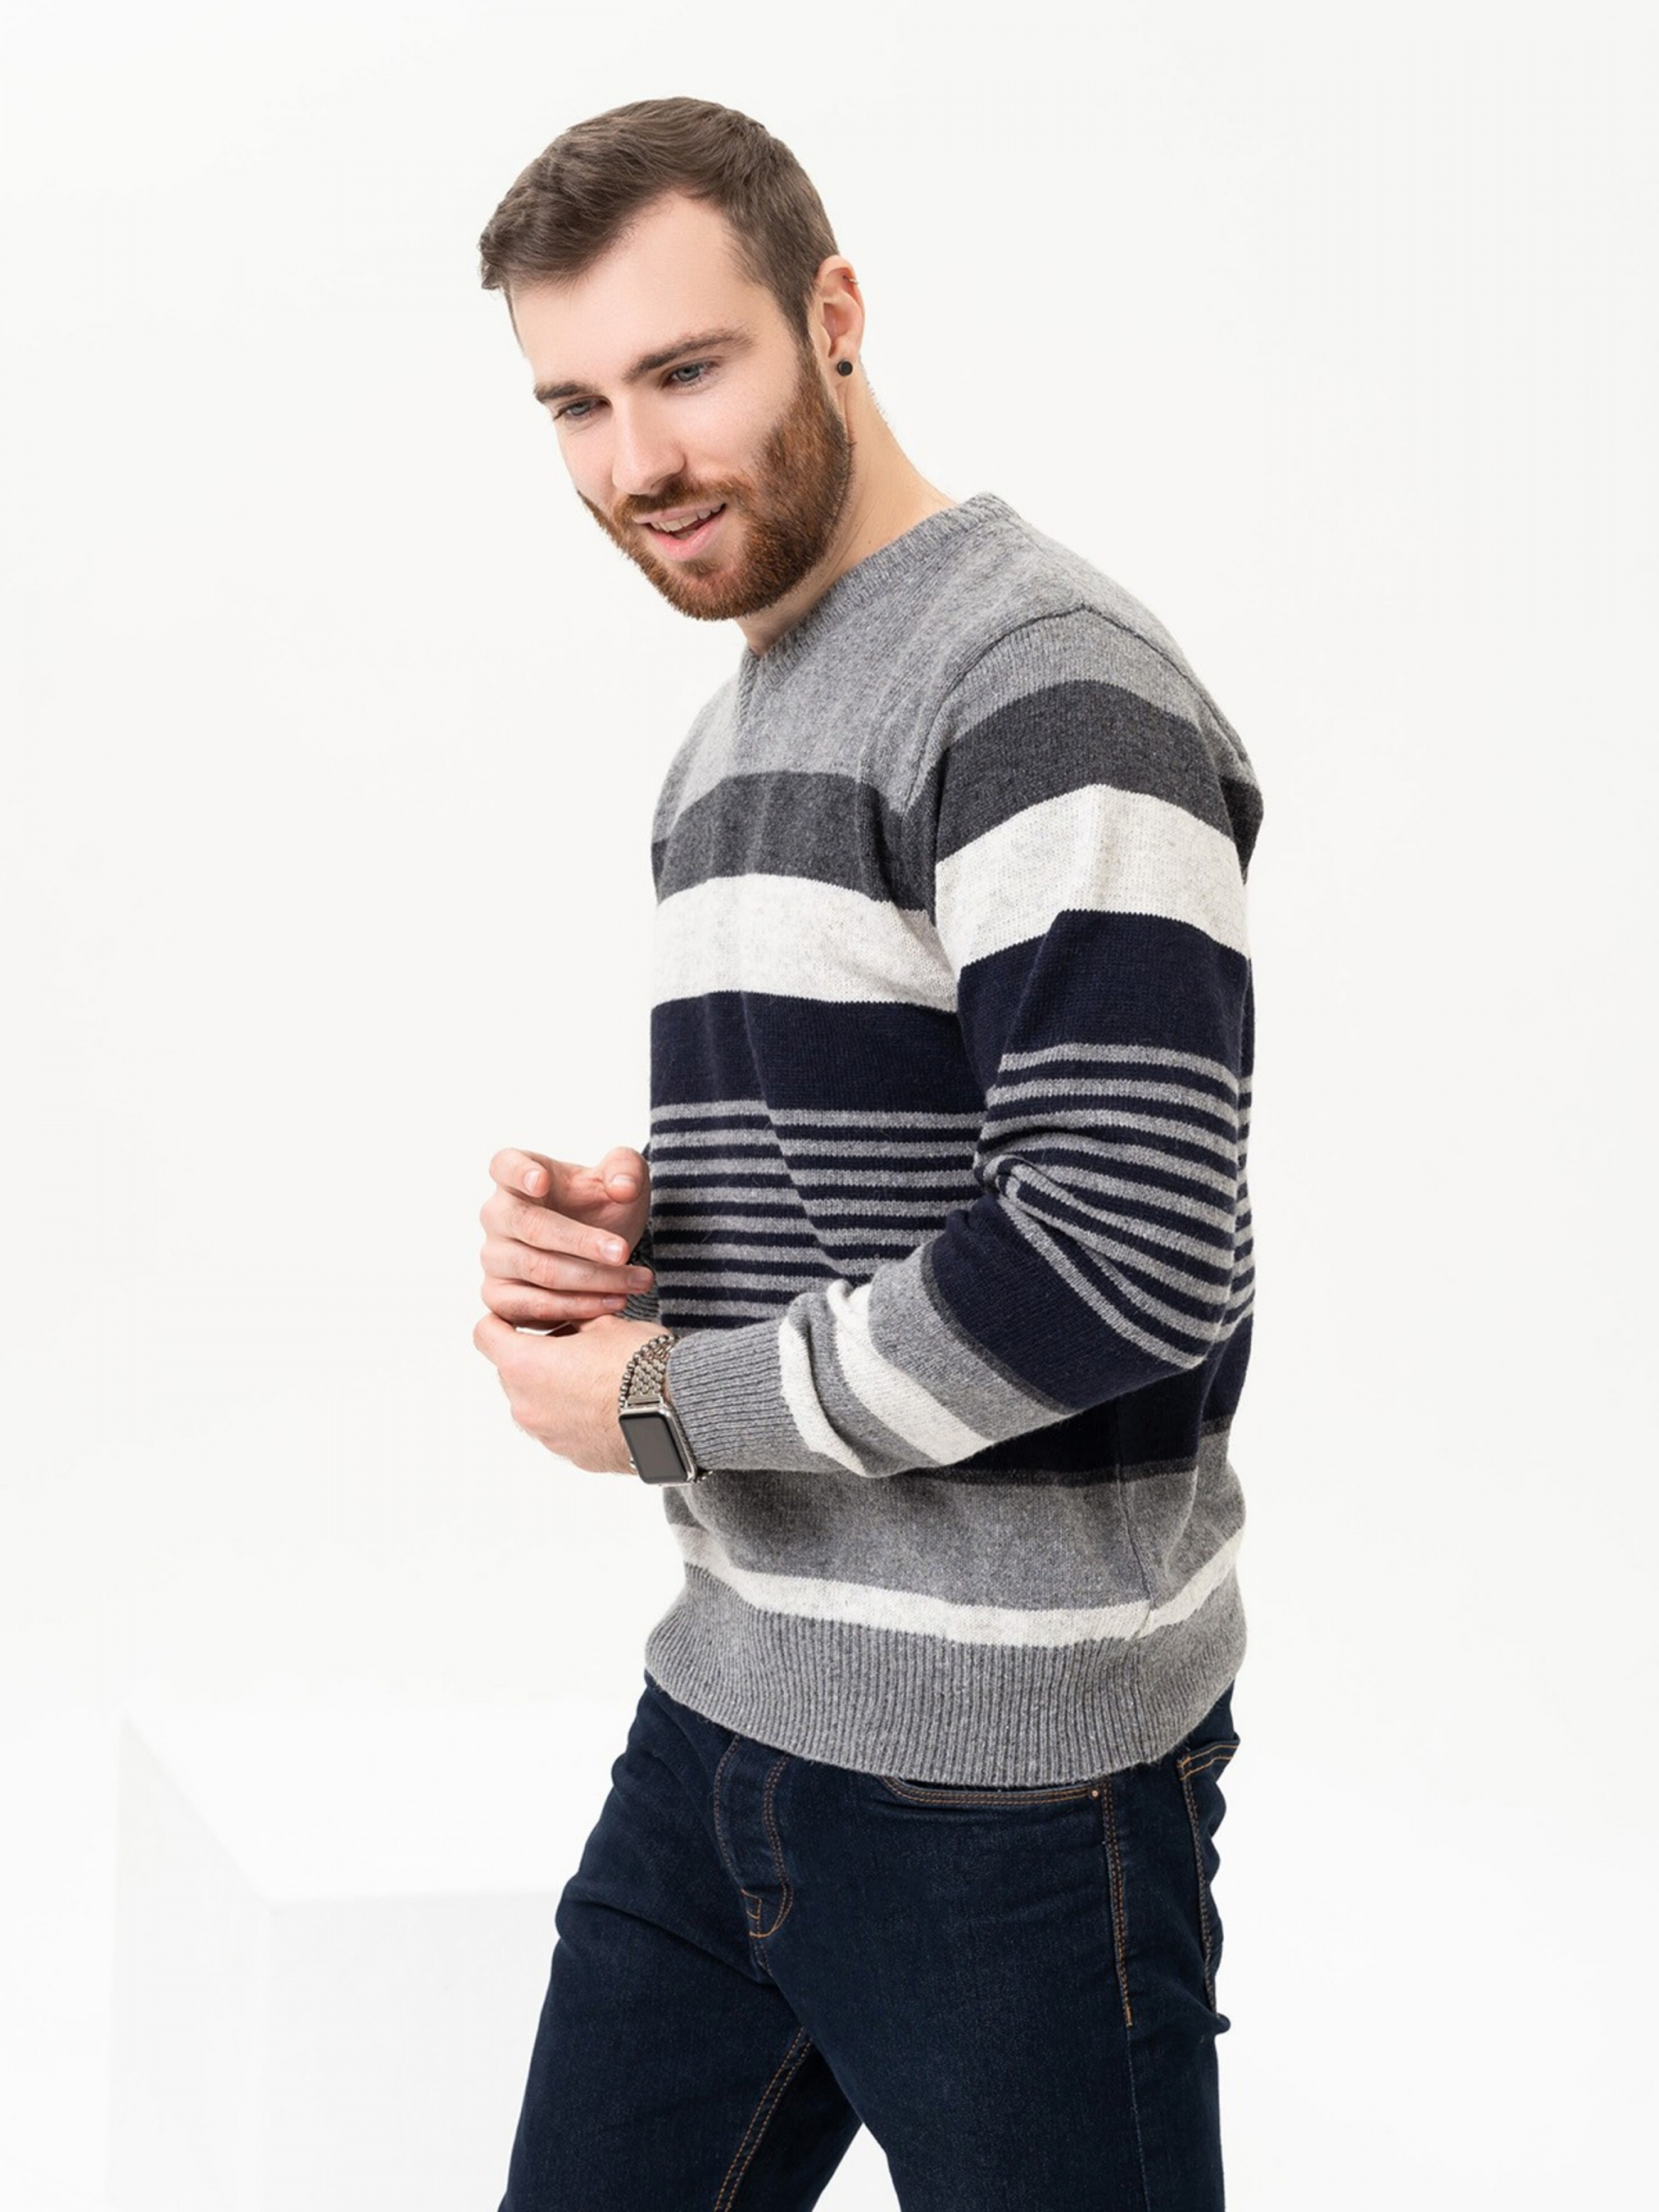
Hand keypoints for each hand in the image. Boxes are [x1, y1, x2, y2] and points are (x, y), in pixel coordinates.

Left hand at [472, 1310, 666, 1474]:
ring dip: (553, 1387)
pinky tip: (607, 1402)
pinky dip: (573, 1414)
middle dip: (535, 1355)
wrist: (676, 1411)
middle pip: (511, 1371)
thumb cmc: (639, 1362)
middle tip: (572, 1341)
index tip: (520, 1317)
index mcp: (525, 1364)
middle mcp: (525, 1404)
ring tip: (595, 1375)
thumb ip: (573, 1318)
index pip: (485, 1335)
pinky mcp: (570, 1454)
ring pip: (535, 1401)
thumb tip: (567, 1315)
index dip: (500, 1320)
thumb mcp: (605, 1322)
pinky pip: (560, 1427)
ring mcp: (546, 1435)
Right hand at [479, 1144, 654, 1328]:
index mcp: (516, 1175)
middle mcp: (497, 1215)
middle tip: (623, 1252)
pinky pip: (531, 1307)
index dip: (520, 1173)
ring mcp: (494, 1257)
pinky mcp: (499, 1295)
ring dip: (590, 1280)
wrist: (599, 1249)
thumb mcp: (622, 1178)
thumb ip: (627, 1170)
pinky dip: (574, 1308)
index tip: (542, 1181)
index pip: (505, 1165)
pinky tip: (610, 1303)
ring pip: (537, 1270)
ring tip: (633, 1281)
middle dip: (581, 1242)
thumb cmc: (601, 1204)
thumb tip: (623, 1187)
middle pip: (531, 1227)